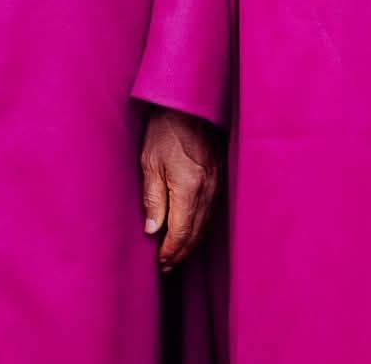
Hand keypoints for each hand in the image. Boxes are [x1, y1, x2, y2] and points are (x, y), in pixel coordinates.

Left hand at [139, 107, 218, 271]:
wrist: (193, 105)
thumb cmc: (167, 129)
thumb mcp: (150, 162)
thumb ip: (153, 198)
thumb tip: (152, 230)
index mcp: (188, 190)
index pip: (180, 233)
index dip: (170, 252)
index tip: (160, 264)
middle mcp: (207, 193)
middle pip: (195, 234)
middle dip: (181, 253)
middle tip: (167, 267)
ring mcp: (217, 187)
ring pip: (205, 225)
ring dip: (191, 243)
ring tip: (176, 254)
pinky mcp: (220, 180)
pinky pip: (211, 212)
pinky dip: (200, 227)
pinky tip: (191, 230)